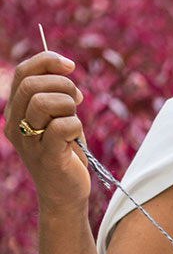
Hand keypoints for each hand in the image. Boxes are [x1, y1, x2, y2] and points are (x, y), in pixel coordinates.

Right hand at [3, 51, 89, 213]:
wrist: (65, 192)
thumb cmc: (65, 149)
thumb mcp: (58, 114)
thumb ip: (56, 92)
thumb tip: (65, 66)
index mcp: (15, 111)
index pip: (23, 72)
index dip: (48, 61)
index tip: (71, 66)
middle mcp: (14, 125)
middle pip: (32, 84)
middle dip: (63, 85)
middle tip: (77, 100)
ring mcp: (28, 142)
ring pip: (44, 102)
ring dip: (69, 105)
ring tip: (74, 120)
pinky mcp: (47, 156)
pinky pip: (62, 126)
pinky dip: (76, 126)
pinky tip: (75, 137)